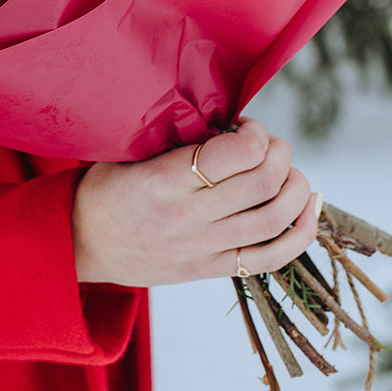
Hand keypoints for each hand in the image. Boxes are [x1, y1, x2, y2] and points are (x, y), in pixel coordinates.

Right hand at [72, 117, 319, 286]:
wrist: (81, 244)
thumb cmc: (105, 187)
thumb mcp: (128, 150)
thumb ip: (176, 137)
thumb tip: (229, 119)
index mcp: (164, 182)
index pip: (236, 155)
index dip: (255, 133)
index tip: (245, 126)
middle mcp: (188, 219)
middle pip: (263, 184)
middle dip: (279, 153)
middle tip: (269, 144)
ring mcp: (203, 249)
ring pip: (275, 220)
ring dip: (296, 188)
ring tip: (289, 171)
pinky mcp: (210, 271)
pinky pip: (271, 259)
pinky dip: (301, 234)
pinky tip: (310, 208)